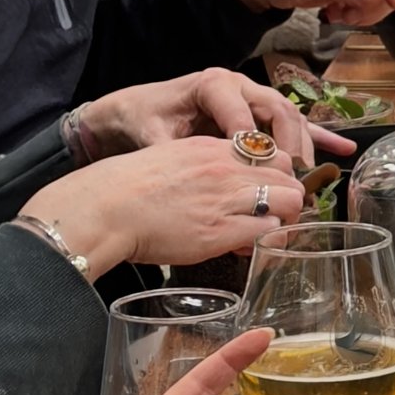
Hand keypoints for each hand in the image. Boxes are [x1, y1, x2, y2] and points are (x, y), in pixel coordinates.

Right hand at [20, 137, 328, 281]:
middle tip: (275, 216)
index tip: (270, 190)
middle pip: (288, 174)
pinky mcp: (221, 230)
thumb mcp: (173, 159)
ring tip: (267, 233)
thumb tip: (222, 185)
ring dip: (284, 219)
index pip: (270, 151)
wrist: (106, 207)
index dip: (278, 174)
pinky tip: (249, 247)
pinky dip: (267, 241)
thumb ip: (204, 166)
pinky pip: (267, 232)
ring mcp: (226, 197)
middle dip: (289, 197)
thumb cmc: (129, 188)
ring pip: (288, 201)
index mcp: (214, 147)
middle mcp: (226, 167)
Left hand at [68, 71, 321, 161]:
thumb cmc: (141, 119)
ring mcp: (252, 97)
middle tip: (293, 177)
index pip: (244, 116)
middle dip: (289, 145)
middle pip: (277, 111)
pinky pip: (294, 122)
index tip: (259, 177)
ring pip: (290, 116)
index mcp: (214, 84)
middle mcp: (239, 85)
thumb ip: (174, 154)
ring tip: (312, 173)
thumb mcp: (151, 136)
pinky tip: (344, 150)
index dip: (255, 147)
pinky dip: (318, 136)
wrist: (131, 110)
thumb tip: (193, 180)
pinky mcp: (258, 112)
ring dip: (305, 145)